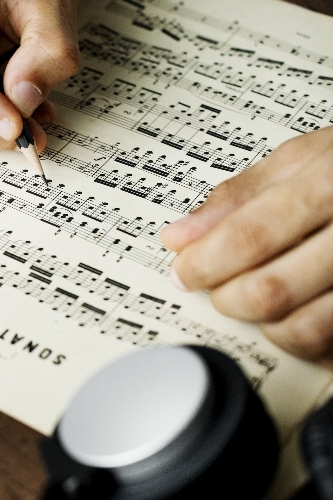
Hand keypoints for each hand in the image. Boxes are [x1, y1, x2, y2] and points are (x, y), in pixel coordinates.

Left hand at [162, 126, 332, 362]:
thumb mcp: (306, 157)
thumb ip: (240, 196)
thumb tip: (181, 236)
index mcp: (328, 185)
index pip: (249, 237)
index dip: (205, 262)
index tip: (183, 272)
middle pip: (271, 290)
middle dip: (228, 299)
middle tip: (220, 290)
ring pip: (305, 329)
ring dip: (267, 326)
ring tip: (262, 303)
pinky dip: (308, 342)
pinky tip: (300, 315)